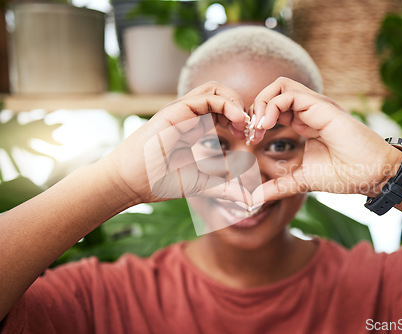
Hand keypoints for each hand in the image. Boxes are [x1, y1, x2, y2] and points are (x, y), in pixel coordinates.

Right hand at [101, 82, 252, 204]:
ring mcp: (182, 112)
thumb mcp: (202, 184)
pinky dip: (226, 104)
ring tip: (244, 123)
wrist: (130, 183)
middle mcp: (189, 116)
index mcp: (194, 128)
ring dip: (235, 102)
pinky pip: (205, 97)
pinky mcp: (175, 111)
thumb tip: (249, 201)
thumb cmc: (159, 182)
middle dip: (241, 108)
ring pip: (214, 89)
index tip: (250, 138)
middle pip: (221, 94)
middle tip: (250, 130)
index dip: (240, 120)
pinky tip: (237, 120)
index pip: (223, 110)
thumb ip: (226, 188)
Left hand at [250, 77, 401, 201]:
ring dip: (262, 103)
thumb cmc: (344, 174)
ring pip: (280, 86)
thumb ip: (277, 186)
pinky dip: (272, 106)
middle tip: (251, 132)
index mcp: (304, 122)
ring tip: (258, 127)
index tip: (250, 140)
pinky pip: (289, 94)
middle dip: (255, 108)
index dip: (257, 119)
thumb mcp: (301, 180)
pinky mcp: (321, 106)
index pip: (273, 107)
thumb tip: (254, 199)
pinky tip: (266, 126)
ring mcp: (315, 106)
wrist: (372, 174)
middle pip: (273, 91)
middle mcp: (309, 110)